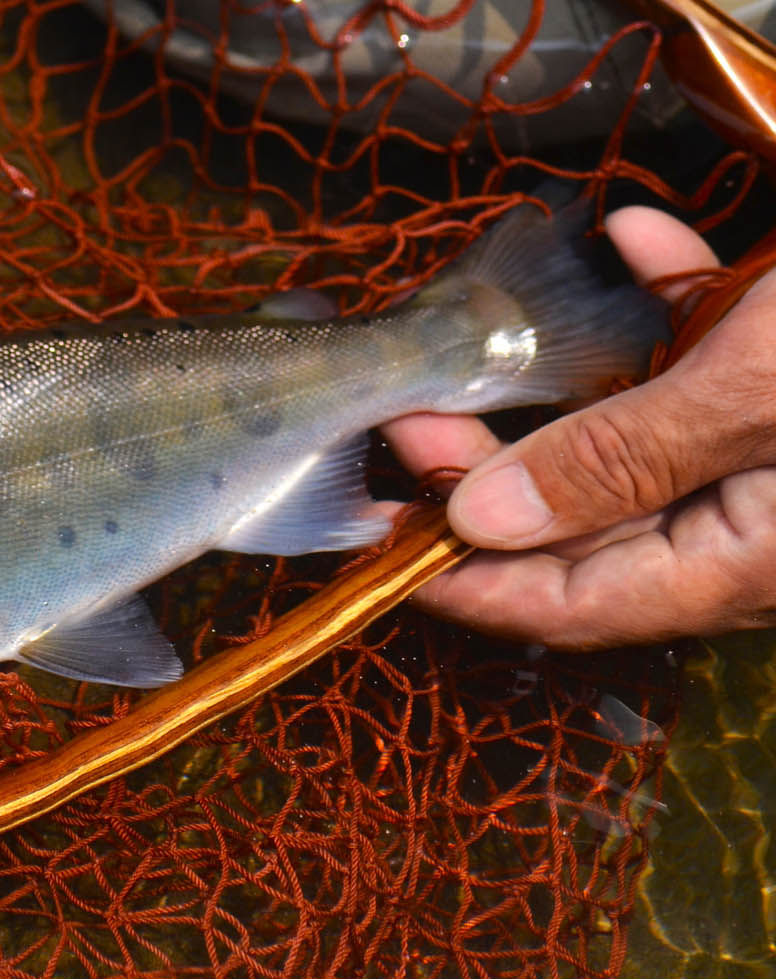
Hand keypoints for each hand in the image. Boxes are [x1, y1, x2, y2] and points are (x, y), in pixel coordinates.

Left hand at [384, 206, 775, 648]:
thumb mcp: (755, 391)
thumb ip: (619, 458)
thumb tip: (479, 517)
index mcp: (743, 560)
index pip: (571, 603)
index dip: (465, 581)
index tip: (378, 542)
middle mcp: (752, 522)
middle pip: (587, 521)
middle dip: (487, 467)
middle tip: (406, 415)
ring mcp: (774, 447)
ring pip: (638, 437)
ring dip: (562, 385)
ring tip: (475, 345)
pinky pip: (713, 356)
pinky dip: (670, 301)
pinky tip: (634, 240)